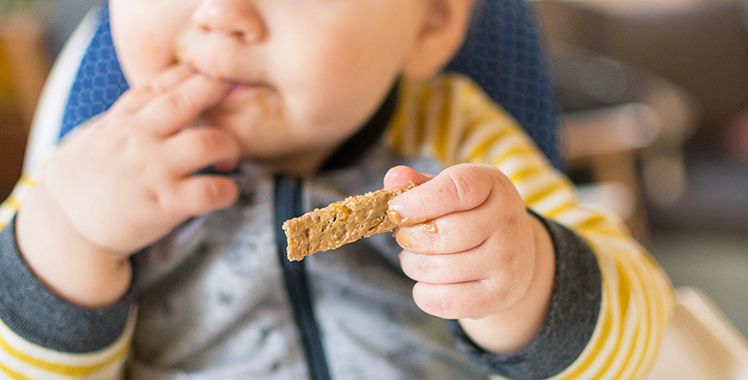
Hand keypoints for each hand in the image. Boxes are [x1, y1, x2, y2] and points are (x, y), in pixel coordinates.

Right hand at [43, 65, 239, 255]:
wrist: (66, 229)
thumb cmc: (86, 180)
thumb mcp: (99, 136)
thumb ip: (129, 115)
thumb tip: (158, 91)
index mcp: (122, 120)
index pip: (161, 85)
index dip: (191, 76)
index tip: (211, 76)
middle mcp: (139, 139)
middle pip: (186, 102)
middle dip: (216, 92)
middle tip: (236, 100)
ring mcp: (154, 171)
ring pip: (208, 143)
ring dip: (229, 146)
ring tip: (227, 158)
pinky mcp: (165, 205)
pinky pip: (210, 191)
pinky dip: (228, 190)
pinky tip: (226, 192)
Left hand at [384, 164, 554, 353]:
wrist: (515, 253)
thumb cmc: (470, 214)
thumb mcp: (451, 191)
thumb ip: (419, 184)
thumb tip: (394, 177)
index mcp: (492, 185)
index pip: (457, 188)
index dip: (419, 200)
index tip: (395, 210)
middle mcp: (508, 220)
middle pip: (444, 233)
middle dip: (410, 238)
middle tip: (404, 238)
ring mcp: (509, 260)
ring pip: (440, 268)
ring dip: (413, 266)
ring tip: (415, 259)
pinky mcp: (502, 294)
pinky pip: (447, 301)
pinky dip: (424, 294)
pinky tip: (426, 282)